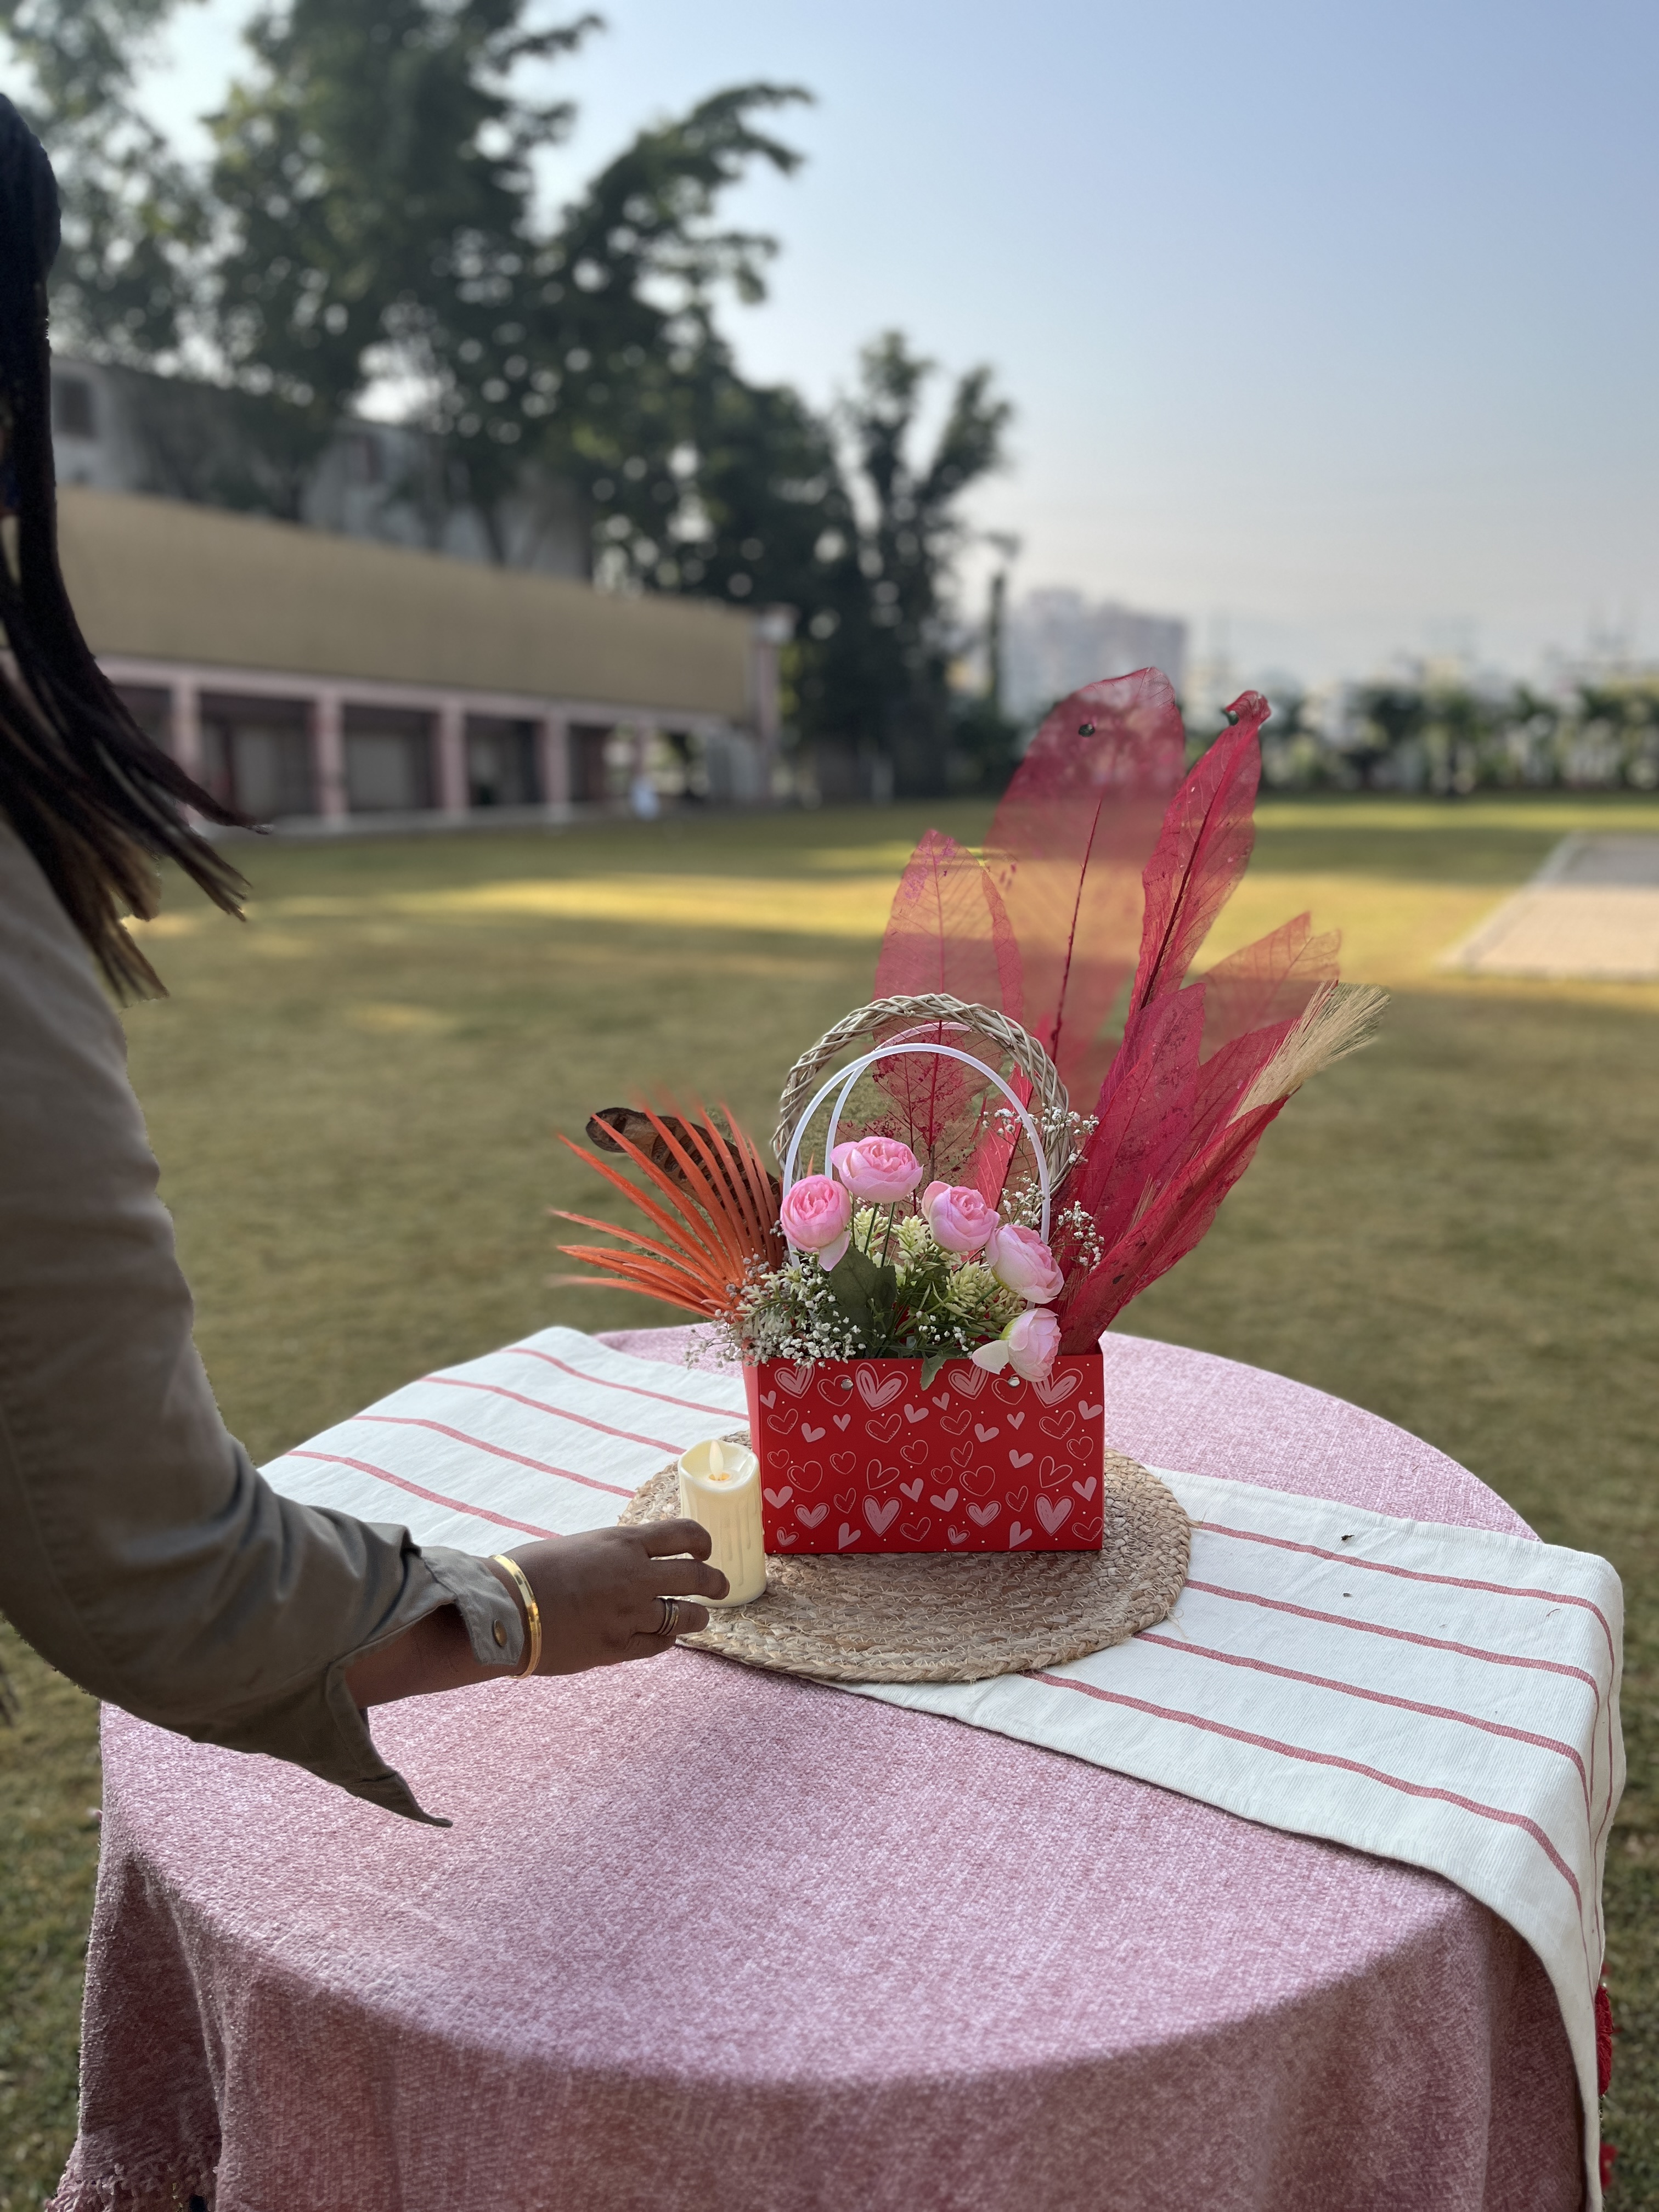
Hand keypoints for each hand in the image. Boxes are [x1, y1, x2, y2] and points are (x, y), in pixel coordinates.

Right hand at [346, 1519, 725, 1707]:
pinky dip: (667, 1640)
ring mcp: (629, 1615)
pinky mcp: (617, 1648)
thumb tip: (629, 1561)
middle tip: (720, 1586)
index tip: (705, 1549)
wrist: (500, 1610)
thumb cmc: (526, 1572)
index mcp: (623, 1542)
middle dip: (714, 1582)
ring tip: (701, 1617)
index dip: (702, 1542)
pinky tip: (667, 1638)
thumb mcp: (578, 1546)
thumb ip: (611, 1554)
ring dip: (697, 1616)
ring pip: (685, 1616)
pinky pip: (658, 1645)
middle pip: (697, 1577)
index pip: (684, 1534)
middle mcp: (635, 1576)